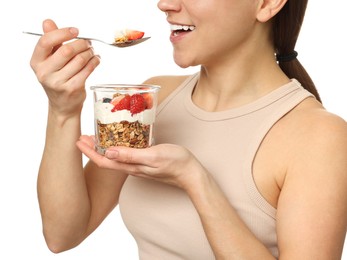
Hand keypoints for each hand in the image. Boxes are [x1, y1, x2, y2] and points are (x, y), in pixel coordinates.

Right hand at [30, 19, 100, 116]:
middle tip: (88, 43)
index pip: (46, 41)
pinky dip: (94, 61)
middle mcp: (44, 73)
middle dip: (82, 43)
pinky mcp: (72, 88)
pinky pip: (87, 70)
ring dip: (90, 52)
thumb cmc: (57, 78)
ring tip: (92, 51)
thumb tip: (48, 22)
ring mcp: (58, 82)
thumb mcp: (50, 60)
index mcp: (36, 62)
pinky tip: (96, 59)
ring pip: (80, 60)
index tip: (75, 31)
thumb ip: (51, 42)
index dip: (62, 33)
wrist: (63, 105)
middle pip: (67, 50)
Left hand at [76, 135, 205, 189]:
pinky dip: (116, 147)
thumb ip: (131, 155)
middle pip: (106, 159)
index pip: (103, 161)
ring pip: (114, 157)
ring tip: (95, 137)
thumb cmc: (174, 163)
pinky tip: (118, 140)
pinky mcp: (144, 161)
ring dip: (102, 148)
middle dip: (92, 149)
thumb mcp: (153, 156)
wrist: (190, 173)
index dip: (89, 152)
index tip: (78, 141)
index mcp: (131, 166)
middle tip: (82, 136)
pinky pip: (124, 155)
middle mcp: (131, 167)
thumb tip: (108, 152)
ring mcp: (138, 165)